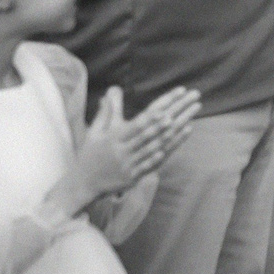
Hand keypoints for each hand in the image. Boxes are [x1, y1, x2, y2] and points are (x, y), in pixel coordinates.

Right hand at [63, 86, 200, 206]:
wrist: (83, 184)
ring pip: (155, 146)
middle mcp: (123, 150)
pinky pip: (152, 163)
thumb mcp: (95, 132)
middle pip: (152, 131)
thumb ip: (107, 111)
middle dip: (173, 115)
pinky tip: (178, 141)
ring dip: (173, 133)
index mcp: (114, 137)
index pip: (140, 120)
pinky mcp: (134, 176)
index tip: (175, 96)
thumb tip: (113, 89)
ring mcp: (129, 164)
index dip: (157, 109)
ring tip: (189, 118)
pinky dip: (166, 152)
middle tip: (190, 101)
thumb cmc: (90, 154)